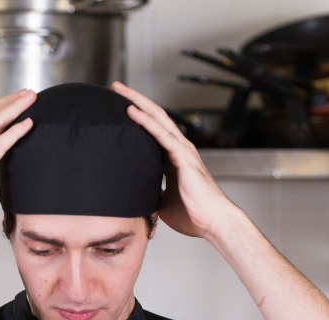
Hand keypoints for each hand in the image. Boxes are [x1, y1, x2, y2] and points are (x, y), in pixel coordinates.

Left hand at [112, 82, 243, 241]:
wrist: (212, 222)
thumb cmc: (193, 215)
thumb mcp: (162, 202)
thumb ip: (151, 194)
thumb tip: (134, 197)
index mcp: (172, 159)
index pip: (151, 132)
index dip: (136, 119)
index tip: (116, 110)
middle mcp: (177, 149)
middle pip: (154, 117)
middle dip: (134, 101)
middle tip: (116, 88)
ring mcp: (181, 150)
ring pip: (157, 118)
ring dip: (138, 102)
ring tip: (119, 91)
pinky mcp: (183, 156)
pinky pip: (162, 134)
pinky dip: (146, 122)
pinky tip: (132, 111)